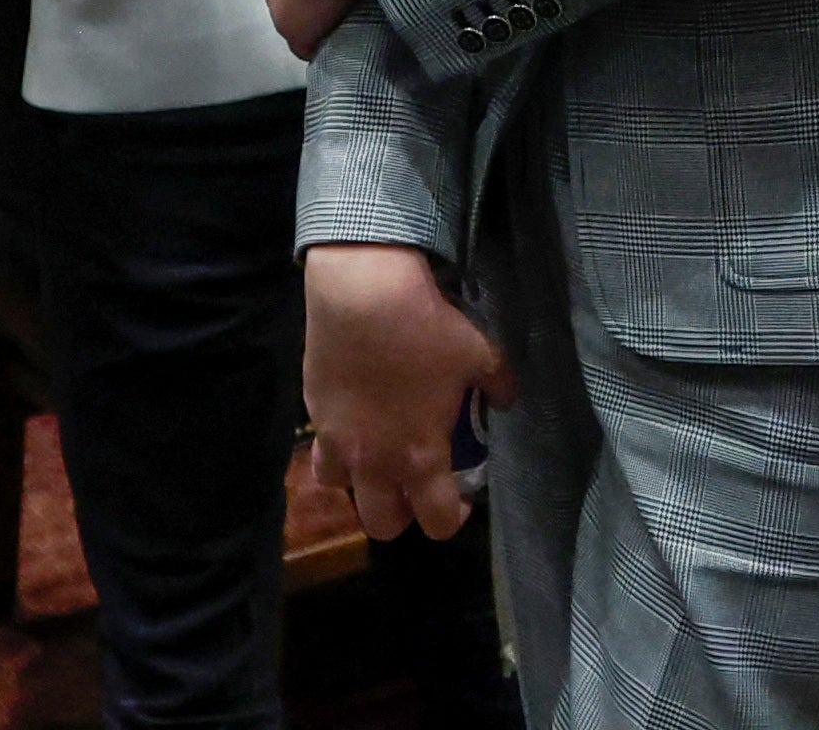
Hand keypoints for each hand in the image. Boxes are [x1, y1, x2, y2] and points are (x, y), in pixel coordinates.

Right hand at [303, 243, 514, 540]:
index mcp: (420, 456)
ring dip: (360, 481)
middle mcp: (374, 461)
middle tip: (416, 483)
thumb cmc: (426, 329)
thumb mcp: (480, 354)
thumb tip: (505, 399)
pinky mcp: (313, 411)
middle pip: (381, 525)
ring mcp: (337, 439)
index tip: (461, 497)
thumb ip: (497, 385)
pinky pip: (321, 445)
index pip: (436, 521)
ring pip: (341, 488)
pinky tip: (353, 417)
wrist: (363, 294)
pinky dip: (336, 445)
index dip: (453, 518)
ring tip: (376, 454)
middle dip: (402, 513)